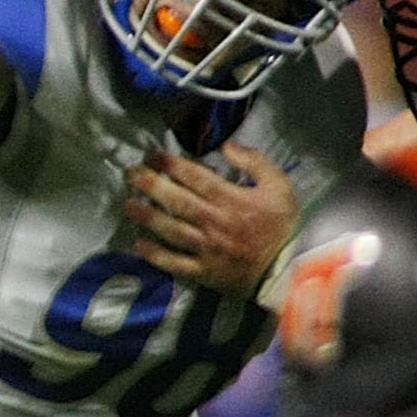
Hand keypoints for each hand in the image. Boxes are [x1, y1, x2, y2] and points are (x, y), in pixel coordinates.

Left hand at [126, 142, 296, 295]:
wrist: (288, 270)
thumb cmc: (282, 228)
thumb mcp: (280, 187)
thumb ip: (256, 162)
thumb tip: (227, 145)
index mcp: (232, 200)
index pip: (195, 177)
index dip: (171, 164)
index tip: (153, 155)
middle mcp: (214, 222)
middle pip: (176, 200)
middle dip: (150, 184)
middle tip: (131, 174)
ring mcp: (206, 248)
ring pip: (170, 229)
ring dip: (146, 216)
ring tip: (128, 204)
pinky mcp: (203, 271)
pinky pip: (174, 262)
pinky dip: (154, 254)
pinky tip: (138, 244)